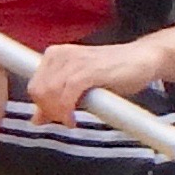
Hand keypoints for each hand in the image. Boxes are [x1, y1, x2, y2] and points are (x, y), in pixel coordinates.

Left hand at [27, 38, 162, 125]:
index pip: (34, 86)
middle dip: (48, 111)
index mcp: (55, 55)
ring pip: (49, 93)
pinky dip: (66, 110)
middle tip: (64, 120)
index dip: (41, 107)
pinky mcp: (89, 70)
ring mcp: (75, 60)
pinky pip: (67, 94)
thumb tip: (36, 119)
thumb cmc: (112, 72)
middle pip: (38, 91)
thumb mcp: (78, 86)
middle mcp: (61, 54)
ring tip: (70, 120)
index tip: (53, 118)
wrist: (141, 59)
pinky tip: (73, 119)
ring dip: (57, 113)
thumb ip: (56, 100)